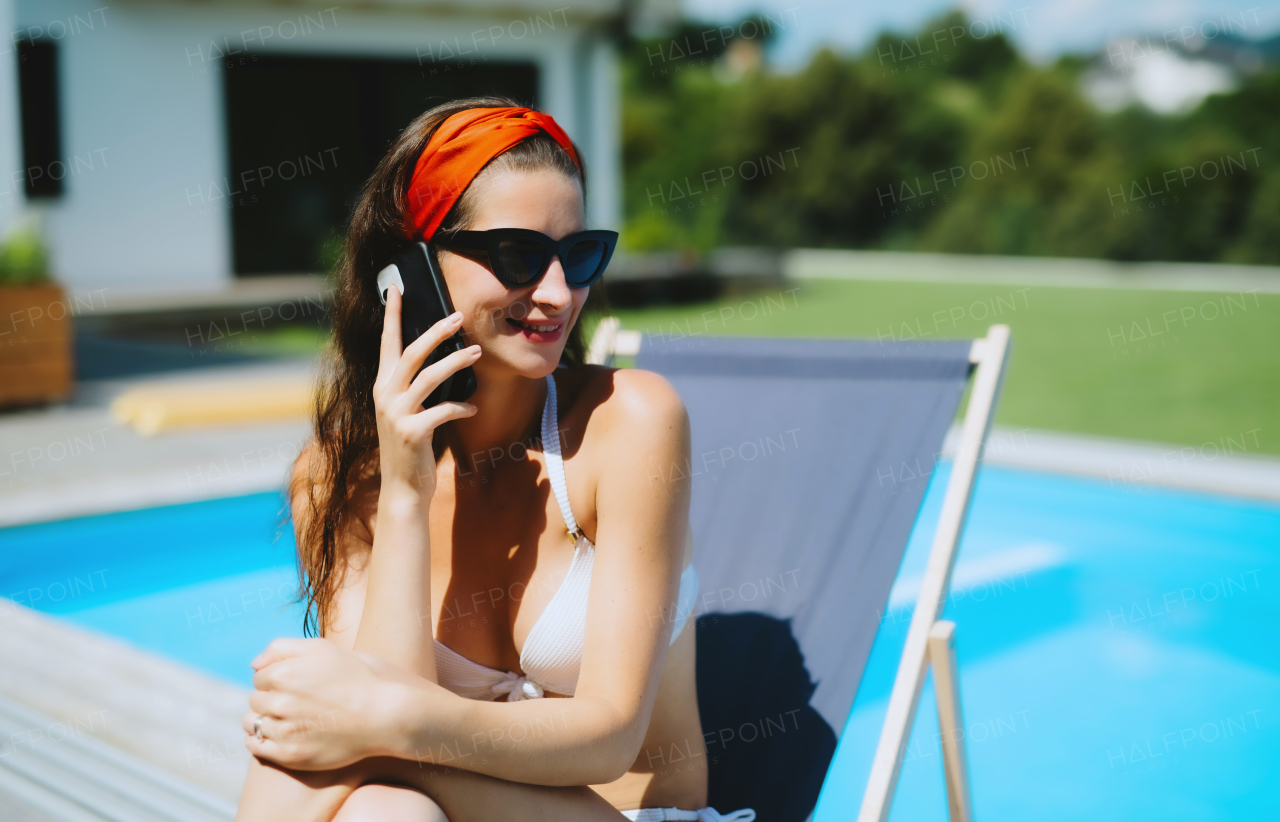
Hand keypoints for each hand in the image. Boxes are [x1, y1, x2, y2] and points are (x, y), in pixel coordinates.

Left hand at [242, 638, 454, 769]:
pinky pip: (256, 746)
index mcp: (283, 673)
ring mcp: (283, 731)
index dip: (278, 678)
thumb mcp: (322, 648)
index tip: (298, 684)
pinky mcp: (290, 755)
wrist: (384, 714)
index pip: (260, 676)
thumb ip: (281, 648)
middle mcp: (279, 702)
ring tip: (290, 718)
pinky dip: (260, 740)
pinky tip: (280, 735)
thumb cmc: (356, 677)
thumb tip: (253, 665)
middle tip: (299, 702)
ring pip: (252, 723)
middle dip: (272, 698)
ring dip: (264, 719)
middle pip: (256, 699)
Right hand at [375, 286, 479, 497]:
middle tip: (458, 316)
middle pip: (411, 353)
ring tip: (478, 353)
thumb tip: (441, 360)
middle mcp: (384, 396)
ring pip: (430, 377)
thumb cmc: (410, 448)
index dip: (391, 316)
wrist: (403, 489)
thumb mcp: (406, 412)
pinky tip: (472, 410)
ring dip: (456, 362)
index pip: (387, 344)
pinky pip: (443, 410)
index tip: (396, 289)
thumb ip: (414, 388)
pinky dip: (461, 408)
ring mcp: (396, 414)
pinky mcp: (412, 432)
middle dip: (436, 332)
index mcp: (382, 387)